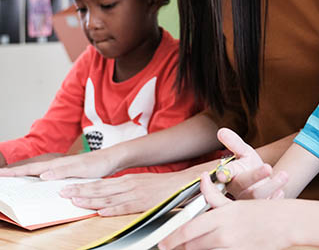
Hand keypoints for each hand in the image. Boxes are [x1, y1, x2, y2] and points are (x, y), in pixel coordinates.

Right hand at [0, 148, 115, 179]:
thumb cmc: (98, 163)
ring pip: (39, 170)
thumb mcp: (80, 169)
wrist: (111, 159)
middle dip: (16, 172)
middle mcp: (58, 164)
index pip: (32, 169)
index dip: (16, 172)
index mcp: (58, 164)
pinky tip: (38, 180)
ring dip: (25, 174)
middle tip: (1, 176)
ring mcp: (62, 167)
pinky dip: (37, 176)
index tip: (1, 174)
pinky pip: (47, 173)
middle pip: (32, 169)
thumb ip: (62, 171)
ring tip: (13, 178)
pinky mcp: (67, 170)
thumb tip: (42, 175)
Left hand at [60, 169, 203, 215]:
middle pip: (100, 189)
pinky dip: (112, 210)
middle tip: (63, 192)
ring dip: (90, 200)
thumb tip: (108, 197)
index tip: (68, 188)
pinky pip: (125, 207)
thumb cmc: (161, 186)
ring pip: (108, 198)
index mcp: (128, 180)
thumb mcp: (141, 183)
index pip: (101, 184)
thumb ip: (125, 189)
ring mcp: (135, 194)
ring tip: (74, 202)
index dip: (83, 186)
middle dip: (80, 191)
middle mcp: (129, 185)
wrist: (182, 183)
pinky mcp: (143, 203)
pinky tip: (101, 212)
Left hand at [158, 172, 291, 249]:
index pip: (189, 229)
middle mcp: (224, 234)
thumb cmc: (263, 210)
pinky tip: (207, 249)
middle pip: (191, 246)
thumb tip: (202, 179)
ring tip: (186, 249)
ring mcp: (232, 248)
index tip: (163, 243)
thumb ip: (215, 195)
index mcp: (222, 217)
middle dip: (178, 247)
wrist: (288, 223)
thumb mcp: (236, 201)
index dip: (172, 238)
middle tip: (169, 247)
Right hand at [215, 128, 287, 199]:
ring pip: (257, 196)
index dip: (224, 174)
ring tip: (284, 174)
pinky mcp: (260, 208)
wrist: (259, 182)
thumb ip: (233, 142)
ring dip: (271, 185)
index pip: (226, 173)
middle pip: (244, 184)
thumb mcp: (243, 151)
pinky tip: (281, 191)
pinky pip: (267, 206)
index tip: (223, 174)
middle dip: (256, 176)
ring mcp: (249, 200)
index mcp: (231, 175)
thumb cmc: (248, 165)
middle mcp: (237, 189)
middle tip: (268, 167)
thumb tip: (221, 131)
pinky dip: (275, 199)